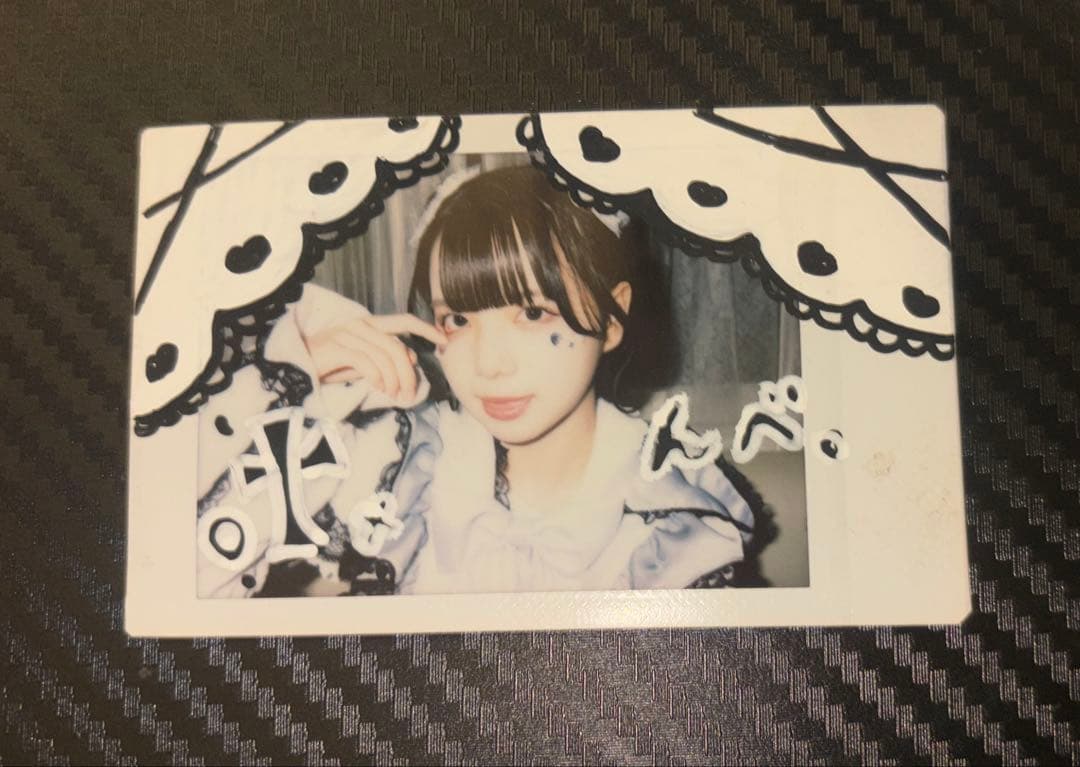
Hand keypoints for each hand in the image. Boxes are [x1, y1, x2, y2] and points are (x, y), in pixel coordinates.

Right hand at [304, 313, 445, 400]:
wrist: (294, 366)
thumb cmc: (329, 364)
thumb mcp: (362, 362)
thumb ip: (385, 358)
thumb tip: (411, 357)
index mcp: (369, 324)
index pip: (404, 321)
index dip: (426, 329)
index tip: (444, 341)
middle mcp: (360, 324)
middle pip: (397, 346)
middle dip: (408, 373)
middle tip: (408, 393)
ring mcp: (348, 333)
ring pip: (385, 356)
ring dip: (393, 380)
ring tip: (392, 394)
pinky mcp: (337, 346)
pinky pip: (367, 362)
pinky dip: (378, 378)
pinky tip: (379, 388)